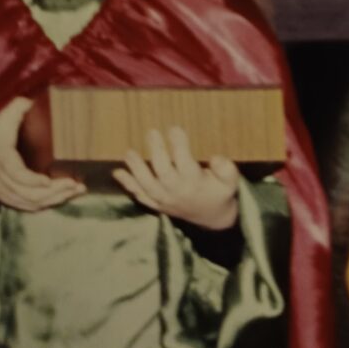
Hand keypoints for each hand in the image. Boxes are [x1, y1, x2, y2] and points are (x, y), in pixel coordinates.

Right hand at [0, 97, 84, 210]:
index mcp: (2, 159)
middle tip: (75, 184)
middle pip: (28, 192)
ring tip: (76, 190)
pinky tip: (64, 197)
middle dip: (53, 191)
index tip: (48, 181)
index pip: (16, 174)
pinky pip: (29, 207)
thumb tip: (30, 102)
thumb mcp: (1, 120)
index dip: (32, 180)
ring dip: (54, 199)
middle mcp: (4, 180)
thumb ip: (16, 109)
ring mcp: (7, 192)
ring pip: (31, 202)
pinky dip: (47, 205)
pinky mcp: (12, 199)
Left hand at [113, 127, 239, 229]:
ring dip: (136, 169)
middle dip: (156, 151)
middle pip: (162, 171)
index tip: (174, 128)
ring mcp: (164, 199)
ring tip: (128, 152)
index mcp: (195, 182)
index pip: (184, 161)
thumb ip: (226, 169)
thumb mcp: (231, 182)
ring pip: (147, 184)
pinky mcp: (157, 204)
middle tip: (151, 132)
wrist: (212, 219)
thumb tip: (216, 158)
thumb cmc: (220, 193)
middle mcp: (177, 191)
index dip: (178, 145)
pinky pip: (140, 196)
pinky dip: (129, 185)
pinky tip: (117, 172)